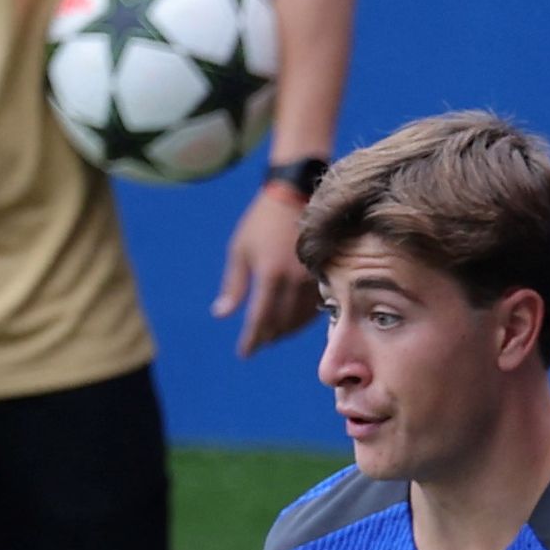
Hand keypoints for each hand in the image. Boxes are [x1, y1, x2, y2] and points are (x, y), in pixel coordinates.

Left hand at [219, 185, 320, 354]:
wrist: (296, 196)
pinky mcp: (327, 274)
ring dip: (287, 331)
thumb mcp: (239, 250)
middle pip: (282, 323)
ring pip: (302, 318)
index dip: (252, 338)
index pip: (260, 318)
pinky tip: (295, 321)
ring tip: (274, 336)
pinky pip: (316, 306)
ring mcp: (314, 278)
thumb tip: (222, 314)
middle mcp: (294, 281)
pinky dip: (304, 318)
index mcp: (270, 275)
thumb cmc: (261, 222)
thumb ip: (233, 285)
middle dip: (268, 336)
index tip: (244, 352)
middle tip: (258, 344)